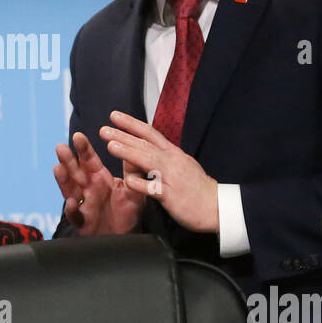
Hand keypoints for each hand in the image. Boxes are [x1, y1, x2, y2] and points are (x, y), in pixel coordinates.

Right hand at [53, 131, 144, 235]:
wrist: (127, 236)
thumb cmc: (129, 212)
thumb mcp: (133, 189)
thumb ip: (133, 171)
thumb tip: (134, 148)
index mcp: (99, 178)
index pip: (89, 160)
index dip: (83, 149)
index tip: (78, 136)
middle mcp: (88, 189)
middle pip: (75, 172)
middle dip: (68, 160)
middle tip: (61, 147)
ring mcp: (84, 205)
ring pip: (70, 190)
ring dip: (63, 180)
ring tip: (58, 168)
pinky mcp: (83, 222)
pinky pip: (75, 216)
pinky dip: (72, 210)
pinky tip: (71, 203)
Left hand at [99, 111, 219, 232]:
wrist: (217, 206)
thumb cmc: (197, 188)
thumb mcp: (181, 165)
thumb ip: (163, 158)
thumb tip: (146, 151)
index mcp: (173, 153)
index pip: (149, 133)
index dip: (131, 124)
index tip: (115, 116)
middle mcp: (171, 161)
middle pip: (144, 144)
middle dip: (122, 135)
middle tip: (103, 129)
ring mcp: (171, 177)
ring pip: (147, 160)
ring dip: (128, 152)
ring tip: (110, 145)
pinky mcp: (170, 195)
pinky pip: (153, 188)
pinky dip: (140, 183)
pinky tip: (127, 180)